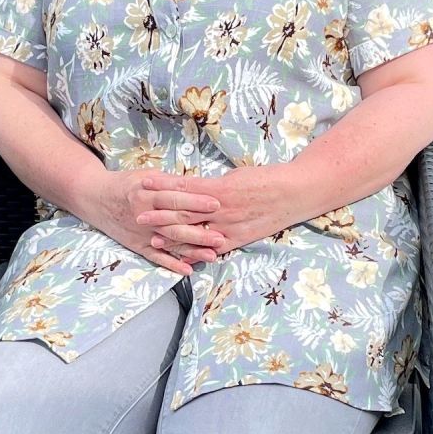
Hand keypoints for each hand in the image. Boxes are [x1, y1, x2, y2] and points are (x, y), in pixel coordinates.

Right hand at [95, 168, 224, 275]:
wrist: (95, 198)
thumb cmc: (125, 184)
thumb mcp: (147, 176)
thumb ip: (170, 182)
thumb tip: (198, 185)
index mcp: (147, 193)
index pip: (176, 198)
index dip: (196, 201)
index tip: (216, 204)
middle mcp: (144, 214)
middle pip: (176, 222)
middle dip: (200, 229)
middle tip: (221, 235)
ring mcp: (141, 232)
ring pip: (170, 242)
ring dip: (192, 250)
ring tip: (212, 255)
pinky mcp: (137, 245)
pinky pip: (156, 257)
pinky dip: (172, 264)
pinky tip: (188, 269)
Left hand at [137, 164, 294, 256]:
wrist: (293, 193)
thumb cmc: (265, 179)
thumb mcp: (236, 175)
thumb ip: (214, 184)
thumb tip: (196, 187)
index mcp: (219, 188)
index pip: (184, 187)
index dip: (163, 187)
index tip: (145, 184)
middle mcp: (221, 209)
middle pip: (184, 213)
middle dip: (160, 215)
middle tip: (139, 215)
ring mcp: (229, 226)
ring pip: (196, 233)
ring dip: (173, 237)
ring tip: (153, 240)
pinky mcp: (238, 239)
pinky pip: (213, 248)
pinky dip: (197, 254)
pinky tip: (183, 258)